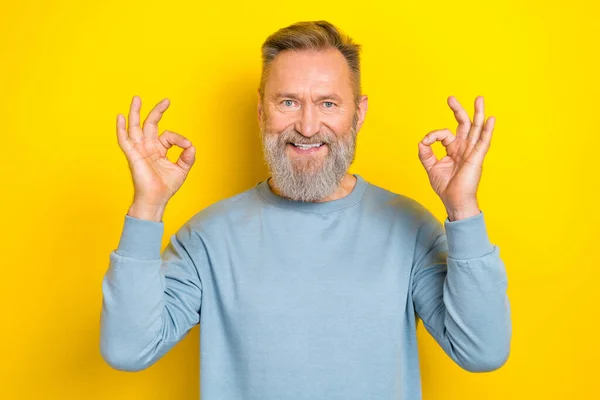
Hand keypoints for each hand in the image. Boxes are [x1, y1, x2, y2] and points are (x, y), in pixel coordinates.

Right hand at [116, 96, 195, 208]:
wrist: (155, 199)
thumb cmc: (165, 187)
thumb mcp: (181, 170)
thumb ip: (187, 157)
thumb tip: (191, 145)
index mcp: (159, 149)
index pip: (168, 136)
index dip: (179, 139)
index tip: (187, 146)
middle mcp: (148, 147)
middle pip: (150, 124)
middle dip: (157, 111)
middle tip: (166, 101)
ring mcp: (139, 150)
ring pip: (135, 127)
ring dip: (135, 112)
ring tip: (137, 98)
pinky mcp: (133, 156)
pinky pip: (125, 140)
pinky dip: (121, 128)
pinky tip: (120, 117)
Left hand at [417, 96, 494, 220]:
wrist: (454, 201)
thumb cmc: (446, 187)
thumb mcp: (431, 167)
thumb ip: (426, 153)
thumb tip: (422, 141)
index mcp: (454, 149)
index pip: (444, 134)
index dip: (433, 135)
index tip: (426, 141)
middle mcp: (464, 148)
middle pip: (464, 124)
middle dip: (458, 110)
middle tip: (450, 98)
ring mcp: (471, 152)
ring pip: (476, 129)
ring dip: (478, 113)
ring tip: (479, 98)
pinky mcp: (476, 158)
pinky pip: (483, 142)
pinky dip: (487, 130)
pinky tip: (490, 119)